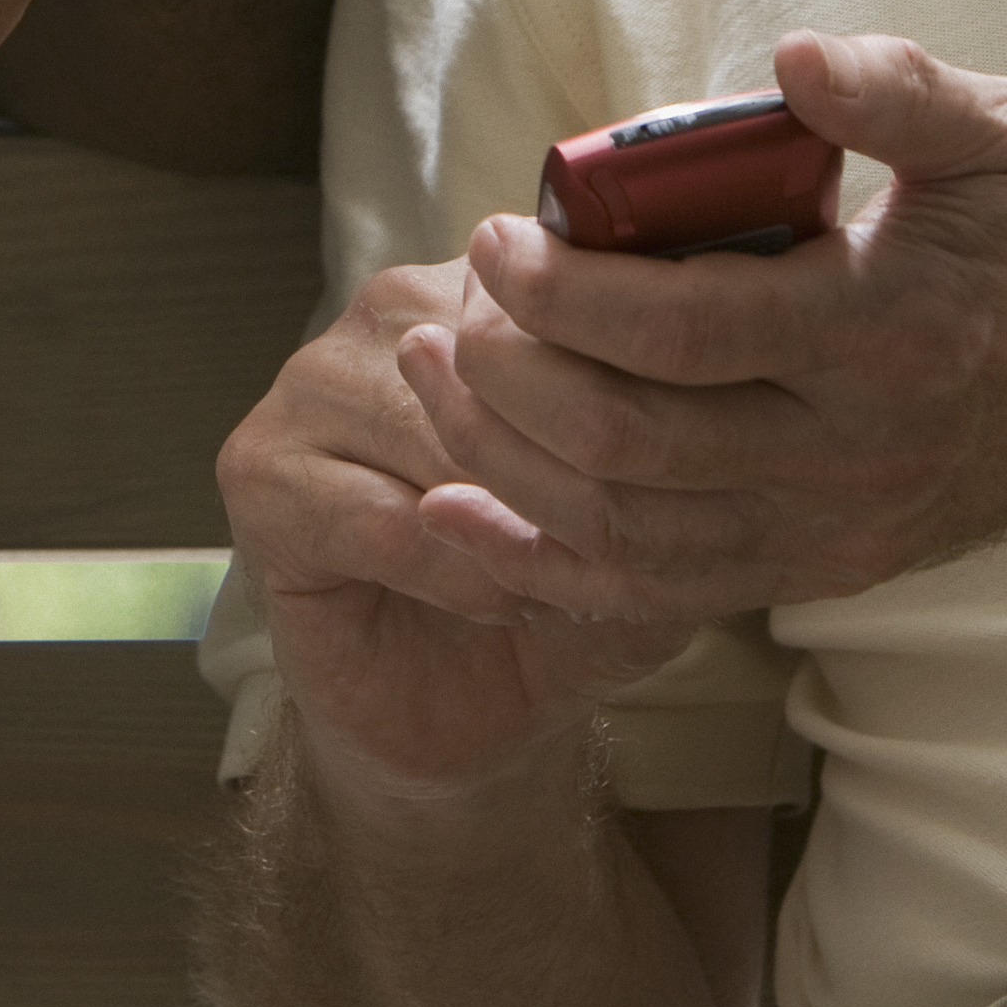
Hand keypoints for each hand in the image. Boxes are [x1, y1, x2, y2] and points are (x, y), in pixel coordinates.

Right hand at [221, 260, 699, 803]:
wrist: (475, 719)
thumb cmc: (571, 596)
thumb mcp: (662, 521)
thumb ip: (687, 442)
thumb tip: (743, 381)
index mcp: (492, 287)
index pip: (571, 290)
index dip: (635, 387)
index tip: (683, 466)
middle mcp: (396, 306)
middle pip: (502, 356)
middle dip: (573, 466)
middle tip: (617, 548)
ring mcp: (314, 378)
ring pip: (439, 430)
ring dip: (515, 524)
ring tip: (556, 583)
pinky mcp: (262, 469)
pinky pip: (384, 515)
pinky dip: (455, 573)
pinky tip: (493, 606)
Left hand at [401, 32, 1006, 619]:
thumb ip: (899, 92)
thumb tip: (796, 61)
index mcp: (890, 334)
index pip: (682, 334)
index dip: (566, 292)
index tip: (498, 231)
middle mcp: (860, 454)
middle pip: (633, 451)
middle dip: (511, 384)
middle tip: (447, 308)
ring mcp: (849, 527)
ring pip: (636, 536)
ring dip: (512, 470)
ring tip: (436, 386)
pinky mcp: (842, 562)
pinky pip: (675, 588)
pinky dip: (561, 565)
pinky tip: (479, 520)